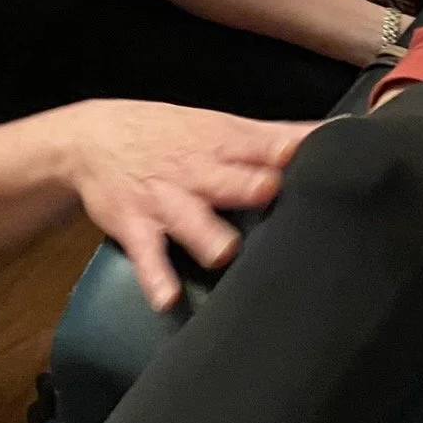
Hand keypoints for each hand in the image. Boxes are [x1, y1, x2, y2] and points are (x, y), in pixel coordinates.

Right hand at [56, 100, 315, 310]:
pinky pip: (149, 256)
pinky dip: (156, 278)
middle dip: (253, 189)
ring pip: (194, 222)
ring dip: (211, 238)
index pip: (262, 146)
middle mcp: (197, 172)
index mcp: (221, 143)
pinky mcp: (138, 229)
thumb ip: (273, 135)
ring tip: (224, 252)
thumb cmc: (169, 134)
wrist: (92, 139)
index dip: (288, 152)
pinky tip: (168, 298)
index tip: (316, 159)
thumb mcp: (215, 125)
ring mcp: (167, 202)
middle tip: (272, 195)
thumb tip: (330, 131)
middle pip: (233, 182)